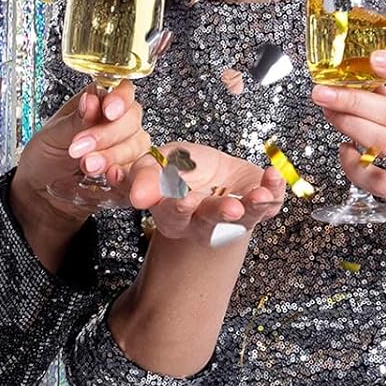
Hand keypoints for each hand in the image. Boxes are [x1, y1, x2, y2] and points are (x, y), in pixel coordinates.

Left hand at [10, 80, 150, 235]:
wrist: (42, 192)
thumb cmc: (45, 156)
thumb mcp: (53, 135)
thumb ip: (75, 120)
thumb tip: (90, 100)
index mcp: (99, 104)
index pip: (123, 91)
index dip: (120, 99)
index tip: (108, 111)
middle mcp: (118, 124)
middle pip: (132, 119)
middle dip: (108, 134)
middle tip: (81, 147)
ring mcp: (127, 150)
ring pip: (137, 146)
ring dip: (113, 156)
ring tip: (87, 165)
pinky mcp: (129, 176)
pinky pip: (139, 173)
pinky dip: (127, 175)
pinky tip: (111, 177)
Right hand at [123, 142, 285, 247]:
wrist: (219, 178)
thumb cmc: (184, 172)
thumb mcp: (158, 165)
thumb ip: (141, 173)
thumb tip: (110, 172)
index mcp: (173, 211)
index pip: (169, 211)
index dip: (171, 205)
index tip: (173, 197)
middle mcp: (202, 220)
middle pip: (207, 220)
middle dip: (216, 212)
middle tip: (227, 207)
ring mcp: (232, 219)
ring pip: (241, 219)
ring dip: (250, 207)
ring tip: (257, 196)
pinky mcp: (259, 210)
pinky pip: (269, 206)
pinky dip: (274, 190)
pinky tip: (274, 176)